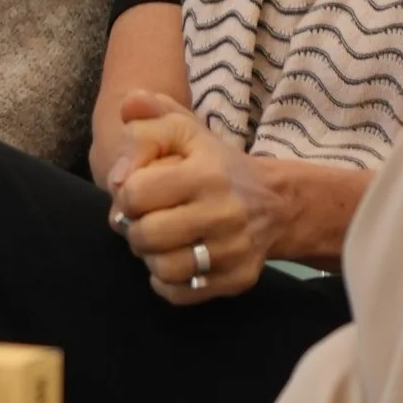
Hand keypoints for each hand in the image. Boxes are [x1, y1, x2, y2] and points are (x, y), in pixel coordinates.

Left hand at [104, 90, 287, 305]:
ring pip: (161, 269)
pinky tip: (175, 260)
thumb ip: (149, 113)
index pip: (134, 193)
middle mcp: (224, 213)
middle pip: (145, 236)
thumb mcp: (184, 128)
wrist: (276, 203)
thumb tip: (126, 108)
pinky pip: (180, 294)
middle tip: (145, 221)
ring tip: (160, 241)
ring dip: (150, 257)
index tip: (138, 193)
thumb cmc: (214, 163)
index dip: (126, 195)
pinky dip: (167, 282)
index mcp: (206, 173)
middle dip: (135, 229)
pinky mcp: (237, 279)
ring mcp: (233, 250)